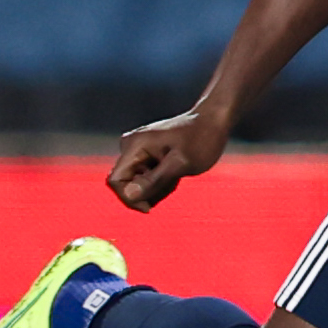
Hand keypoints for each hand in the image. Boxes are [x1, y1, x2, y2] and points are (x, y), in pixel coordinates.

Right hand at [109, 104, 230, 213]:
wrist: (212, 121)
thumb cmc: (200, 139)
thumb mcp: (180, 163)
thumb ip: (155, 180)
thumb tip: (129, 195)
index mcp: (134, 145)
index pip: (115, 181)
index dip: (129, 198)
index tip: (150, 207)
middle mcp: (131, 146)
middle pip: (126, 184)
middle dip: (147, 192)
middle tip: (173, 183)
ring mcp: (138, 150)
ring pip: (137, 184)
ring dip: (156, 188)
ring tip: (177, 176)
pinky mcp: (146, 154)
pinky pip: (145, 178)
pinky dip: (160, 182)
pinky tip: (176, 173)